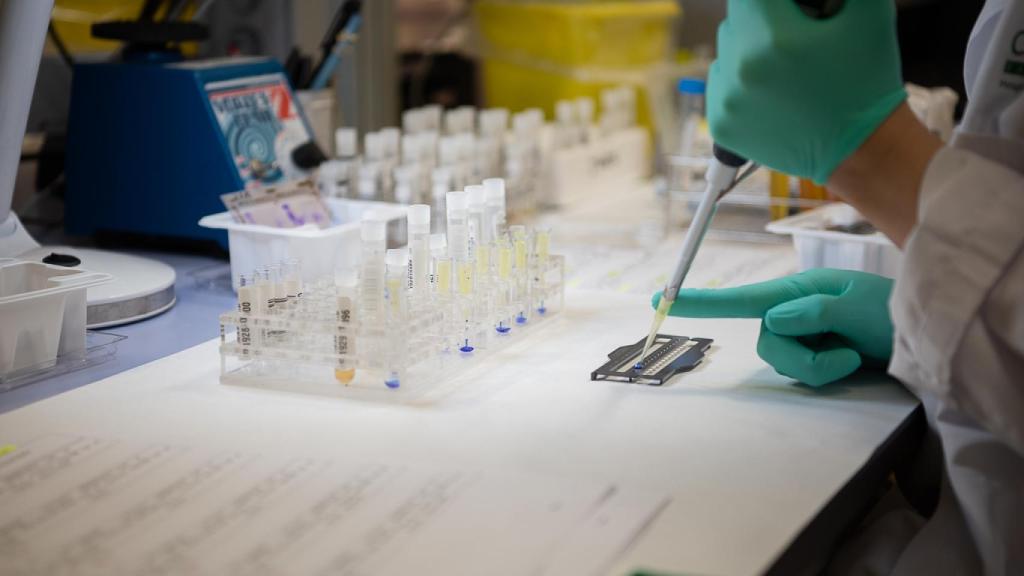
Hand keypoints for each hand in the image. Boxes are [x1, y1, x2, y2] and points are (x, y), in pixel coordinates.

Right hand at [652, 269, 893, 386]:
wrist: (921, 333)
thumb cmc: (891, 311)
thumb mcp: (859, 306)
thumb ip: (816, 312)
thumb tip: (775, 320)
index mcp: (796, 290)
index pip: (741, 298)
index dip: (699, 302)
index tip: (661, 300)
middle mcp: (790, 312)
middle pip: (766, 343)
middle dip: (803, 358)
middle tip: (844, 355)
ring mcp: (799, 336)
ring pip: (782, 362)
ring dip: (819, 367)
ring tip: (852, 354)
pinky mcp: (809, 356)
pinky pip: (801, 375)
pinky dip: (828, 373)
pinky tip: (851, 360)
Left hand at [708, 0, 906, 183]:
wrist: (860, 147)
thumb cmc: (866, 79)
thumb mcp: (868, 13)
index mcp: (773, 37)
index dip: (772, 1)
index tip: (788, 9)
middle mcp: (741, 68)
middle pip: (736, 20)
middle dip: (762, 23)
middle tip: (795, 39)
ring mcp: (726, 100)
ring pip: (726, 52)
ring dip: (749, 52)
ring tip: (784, 69)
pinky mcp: (721, 124)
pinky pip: (720, 85)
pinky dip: (739, 84)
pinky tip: (771, 92)